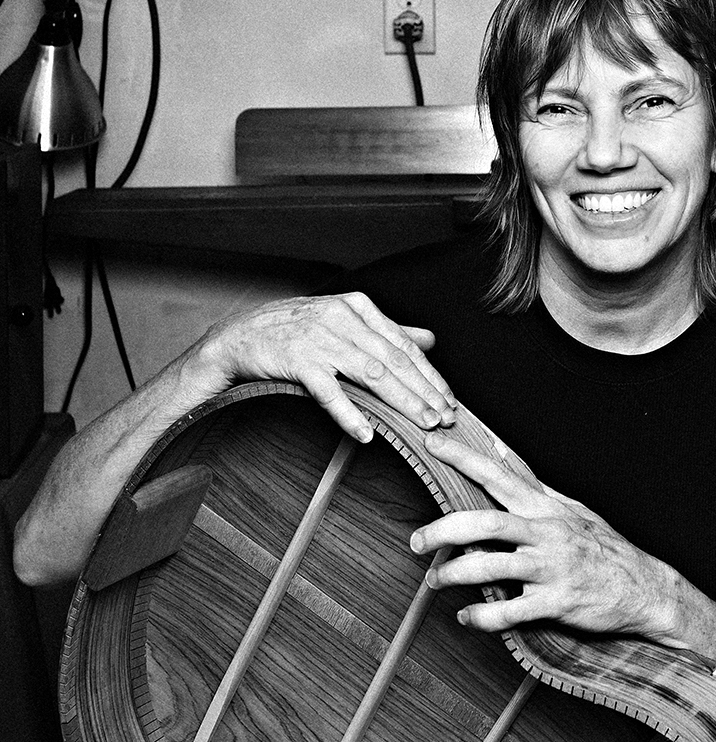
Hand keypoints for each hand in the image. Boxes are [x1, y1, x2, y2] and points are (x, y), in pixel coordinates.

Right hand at [185, 290, 454, 441]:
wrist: (238, 337)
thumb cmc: (294, 330)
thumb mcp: (342, 320)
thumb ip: (386, 330)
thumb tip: (429, 339)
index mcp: (357, 307)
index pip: (404, 345)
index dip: (430, 375)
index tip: (451, 400)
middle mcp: (342, 319)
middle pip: (394, 360)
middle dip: (424, 392)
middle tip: (447, 418)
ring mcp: (320, 339)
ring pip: (371, 374)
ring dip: (401, 402)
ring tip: (422, 424)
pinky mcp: (298, 361)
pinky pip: (329, 391)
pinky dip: (349, 414)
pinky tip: (366, 434)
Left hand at [409, 432, 677, 638]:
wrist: (643, 587)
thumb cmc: (602, 546)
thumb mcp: (571, 507)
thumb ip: (533, 484)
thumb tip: (500, 450)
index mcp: (545, 507)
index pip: (498, 474)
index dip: (464, 458)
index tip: (433, 443)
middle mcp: (545, 532)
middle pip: (485, 522)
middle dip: (444, 529)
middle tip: (416, 539)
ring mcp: (551, 567)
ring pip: (491, 566)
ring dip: (455, 574)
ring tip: (435, 580)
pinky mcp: (557, 602)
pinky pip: (511, 611)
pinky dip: (483, 616)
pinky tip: (467, 618)